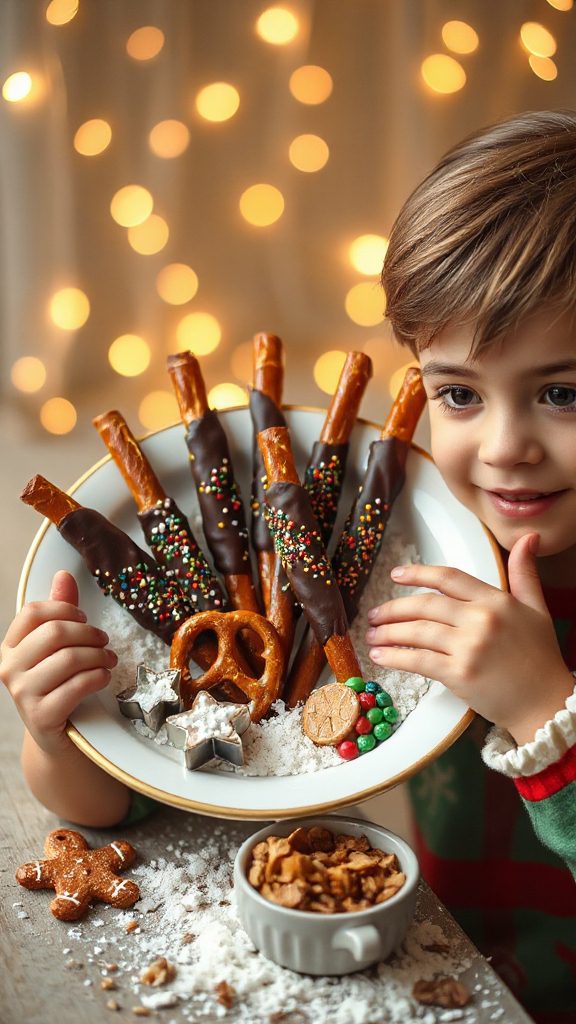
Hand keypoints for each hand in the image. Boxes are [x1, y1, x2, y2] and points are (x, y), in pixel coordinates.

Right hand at [1, 570, 116, 754]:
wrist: (57, 736)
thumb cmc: (58, 685)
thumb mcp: (56, 648)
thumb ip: (60, 613)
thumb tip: (63, 574)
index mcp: (11, 647)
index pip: (34, 612)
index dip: (65, 609)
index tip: (84, 618)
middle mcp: (10, 668)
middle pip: (54, 633)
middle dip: (88, 633)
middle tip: (104, 641)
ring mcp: (23, 694)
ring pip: (68, 659)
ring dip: (98, 656)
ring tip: (109, 659)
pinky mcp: (42, 716)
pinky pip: (76, 686)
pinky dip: (98, 677)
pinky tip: (104, 677)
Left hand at [365, 533, 573, 744]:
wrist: (546, 704)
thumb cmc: (540, 658)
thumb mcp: (537, 609)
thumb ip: (524, 573)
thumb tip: (528, 538)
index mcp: (496, 601)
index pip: (449, 578)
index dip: (418, 573)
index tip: (395, 575)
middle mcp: (481, 620)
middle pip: (424, 605)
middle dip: (392, 609)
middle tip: (374, 614)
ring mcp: (469, 647)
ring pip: (416, 632)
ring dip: (387, 633)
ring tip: (372, 635)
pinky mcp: (460, 674)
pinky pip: (418, 660)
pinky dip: (394, 657)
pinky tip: (381, 656)